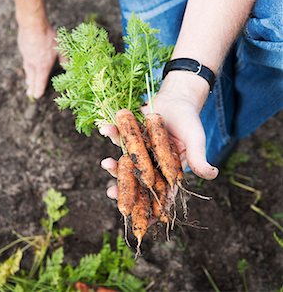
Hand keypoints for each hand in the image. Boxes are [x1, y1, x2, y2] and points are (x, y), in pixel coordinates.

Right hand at [17, 23, 59, 98]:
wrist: (33, 25)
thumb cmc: (48, 38)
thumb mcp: (61, 49)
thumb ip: (65, 59)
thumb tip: (69, 67)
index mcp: (43, 66)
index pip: (40, 82)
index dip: (39, 90)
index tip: (37, 96)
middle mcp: (33, 64)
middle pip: (31, 78)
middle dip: (32, 87)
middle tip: (29, 93)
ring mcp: (26, 57)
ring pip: (27, 70)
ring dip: (28, 77)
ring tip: (28, 82)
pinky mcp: (23, 49)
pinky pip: (25, 60)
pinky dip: (27, 64)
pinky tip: (28, 62)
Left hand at [100, 71, 218, 199]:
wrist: (177, 97)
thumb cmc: (189, 120)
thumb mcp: (195, 139)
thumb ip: (199, 157)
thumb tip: (213, 174)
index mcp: (169, 171)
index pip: (160, 194)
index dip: (151, 208)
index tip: (140, 219)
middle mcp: (152, 164)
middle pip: (137, 182)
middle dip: (124, 190)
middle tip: (112, 194)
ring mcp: (139, 150)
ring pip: (124, 163)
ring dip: (113, 165)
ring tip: (106, 163)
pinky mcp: (130, 135)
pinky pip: (119, 137)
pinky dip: (111, 133)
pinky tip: (105, 129)